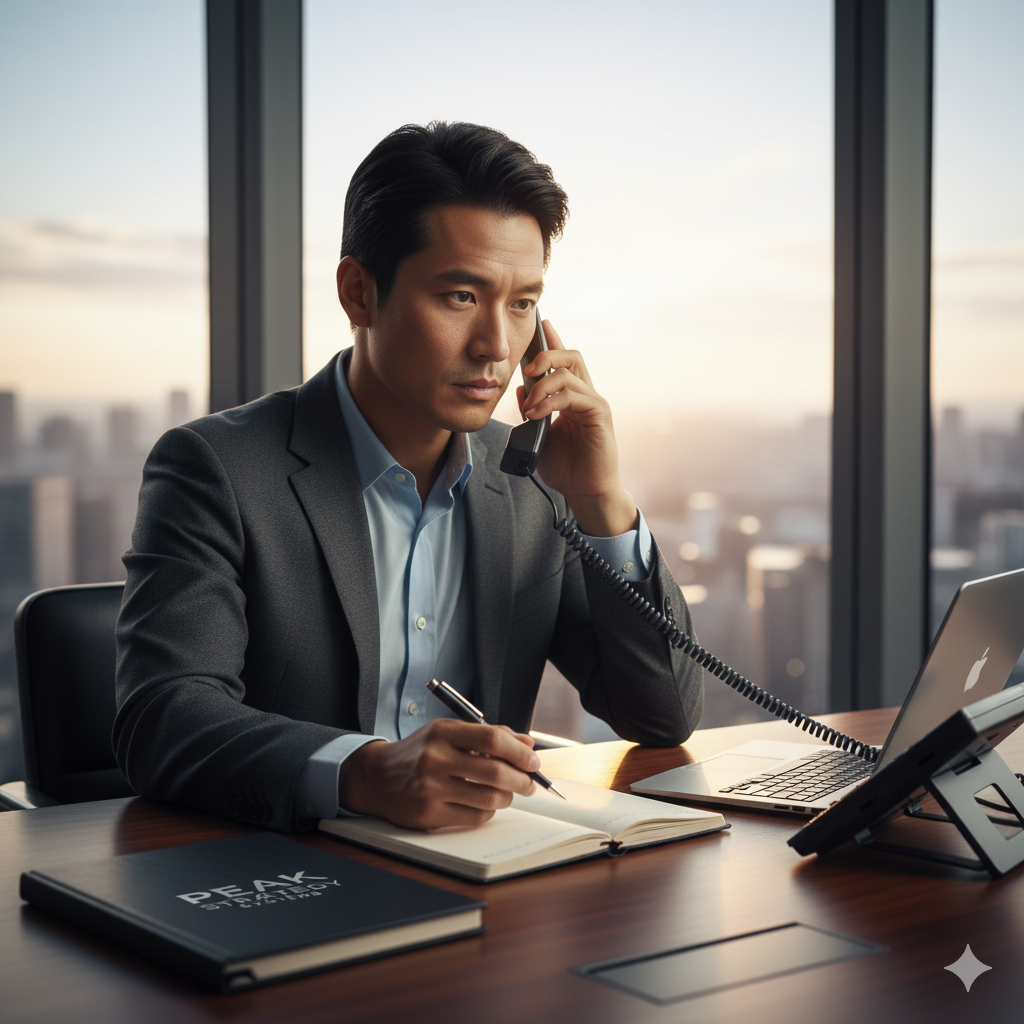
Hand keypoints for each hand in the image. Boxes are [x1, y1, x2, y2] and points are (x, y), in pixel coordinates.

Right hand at [337, 719, 538, 829]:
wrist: (376, 776)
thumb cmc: (419, 752)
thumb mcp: (448, 733)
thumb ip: (488, 735)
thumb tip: (526, 744)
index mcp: (443, 733)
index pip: (492, 738)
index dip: (519, 751)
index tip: (532, 759)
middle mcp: (436, 759)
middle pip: (495, 771)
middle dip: (522, 779)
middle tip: (529, 782)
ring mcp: (431, 789)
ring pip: (489, 797)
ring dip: (508, 797)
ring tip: (508, 793)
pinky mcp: (429, 814)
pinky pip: (475, 816)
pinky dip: (489, 810)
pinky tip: (486, 802)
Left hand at [517, 320, 637, 536]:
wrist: (585, 492)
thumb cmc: (565, 467)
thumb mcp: (538, 435)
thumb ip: (531, 411)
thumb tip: (520, 391)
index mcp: (571, 397)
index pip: (563, 360)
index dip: (552, 340)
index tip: (541, 322)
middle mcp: (585, 394)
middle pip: (571, 355)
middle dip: (546, 353)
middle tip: (526, 368)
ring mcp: (594, 403)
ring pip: (569, 372)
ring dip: (543, 384)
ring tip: (528, 407)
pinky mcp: (599, 415)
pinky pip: (574, 395)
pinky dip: (551, 401)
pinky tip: (537, 414)